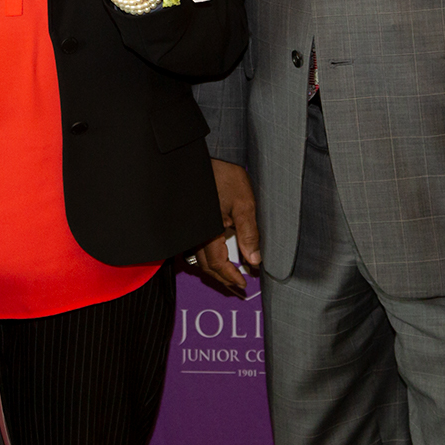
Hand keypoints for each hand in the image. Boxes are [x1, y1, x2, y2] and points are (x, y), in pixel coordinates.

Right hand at [182, 159, 260, 294]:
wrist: (198, 159)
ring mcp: (191, 227)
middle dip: (221, 278)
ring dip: (213, 269)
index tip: (242, 284)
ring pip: (198, 257)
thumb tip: (254, 260)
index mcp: (208, 232)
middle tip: (236, 286)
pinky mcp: (190, 221)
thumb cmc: (223, 177)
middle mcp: (195, 233)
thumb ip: (249, 234)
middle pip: (205, 266)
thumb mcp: (244, 204)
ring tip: (228, 273)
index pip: (217, 264)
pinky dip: (206, 255)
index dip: (230, 277)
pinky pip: (194, 245)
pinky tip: (215, 254)